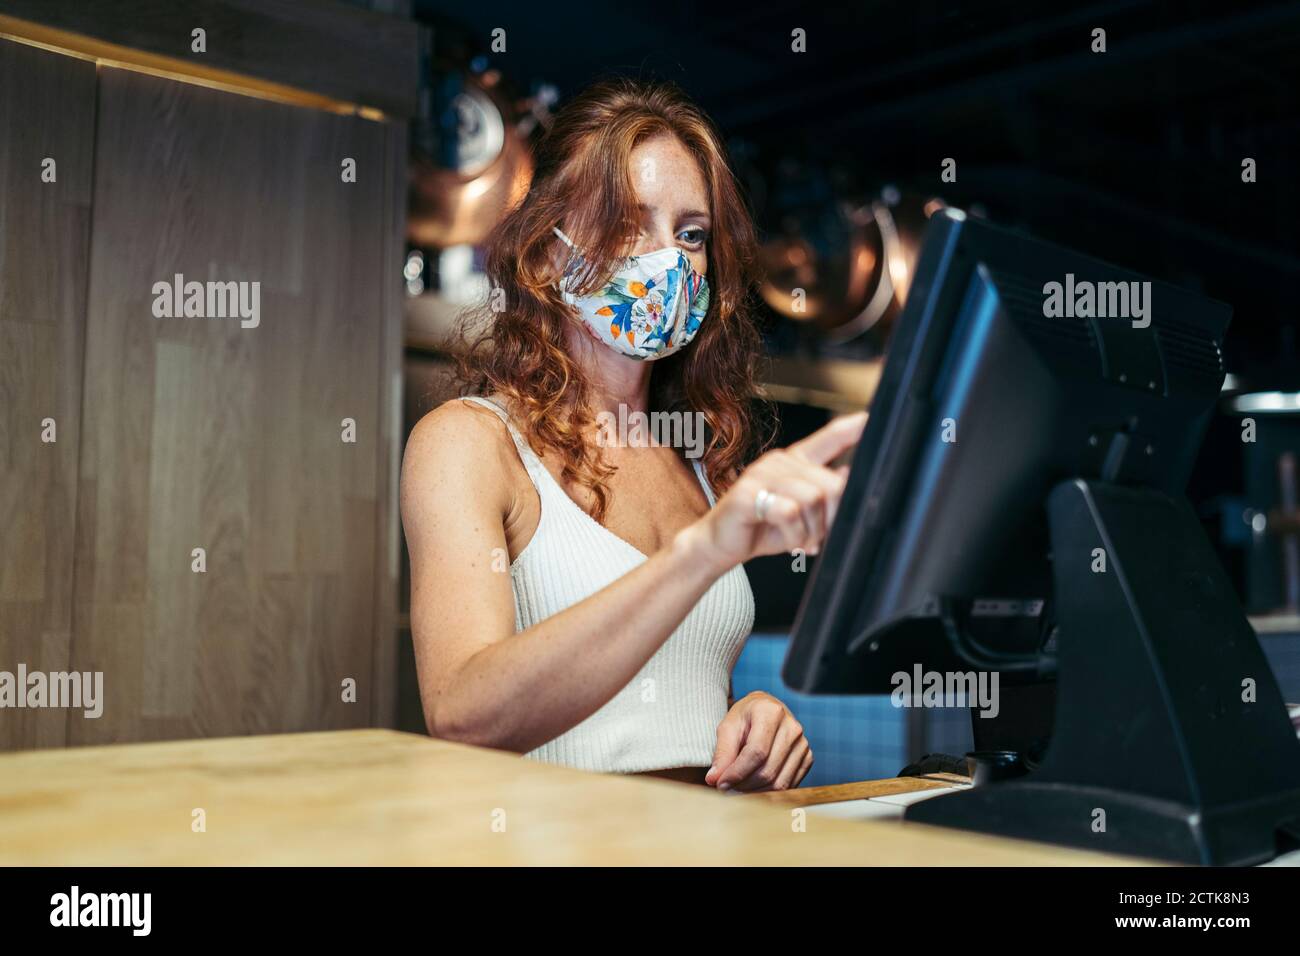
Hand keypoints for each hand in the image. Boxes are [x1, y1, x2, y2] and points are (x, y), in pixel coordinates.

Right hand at [681, 411, 866, 572]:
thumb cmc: (761, 527)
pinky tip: (788, 542)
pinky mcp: (748, 493)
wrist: (721, 544)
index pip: (829, 438)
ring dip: (811, 530)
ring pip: (812, 499)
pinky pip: (789, 513)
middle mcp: (779, 461)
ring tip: (800, 540)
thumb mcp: (800, 513)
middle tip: (818, 537)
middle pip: (831, 484)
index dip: (852, 428)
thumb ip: (822, 494)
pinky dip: (794, 535)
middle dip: (831, 519)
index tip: (870, 418)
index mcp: (794, 461)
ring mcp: (761, 474)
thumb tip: (849, 474)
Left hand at [705, 691, 812, 791]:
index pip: (756, 752)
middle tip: (726, 787)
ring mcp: (803, 744)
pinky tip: (754, 786)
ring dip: (755, 792)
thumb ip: (722, 753)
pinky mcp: (807, 758)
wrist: (765, 710)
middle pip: (768, 770)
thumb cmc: (745, 718)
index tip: (720, 784)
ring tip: (738, 787)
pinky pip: (788, 785)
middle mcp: (792, 727)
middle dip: (743, 785)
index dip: (737, 772)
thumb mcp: (728, 727)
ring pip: (779, 782)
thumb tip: (714, 779)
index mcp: (772, 712)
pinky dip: (768, 792)